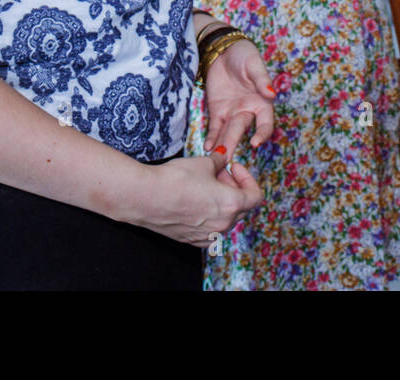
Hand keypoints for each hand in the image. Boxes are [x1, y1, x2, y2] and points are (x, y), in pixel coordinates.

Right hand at [138, 152, 261, 246]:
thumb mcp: (202, 163)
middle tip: (217, 173)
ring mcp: (206, 235)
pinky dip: (209, 215)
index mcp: (231, 204)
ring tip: (203, 185)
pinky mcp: (191, 240)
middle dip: (234, 187)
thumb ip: (218, 162)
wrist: (144, 197)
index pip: (256, 196)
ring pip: (225, 219)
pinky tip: (195, 201)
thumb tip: (223, 159)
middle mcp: (222, 224)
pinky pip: (210, 229)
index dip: (247, 178)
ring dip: (222, 201)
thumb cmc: (175, 179)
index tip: (233, 167)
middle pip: (242, 207)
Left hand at [204, 37, 275, 157]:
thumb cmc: (244, 55)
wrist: (223, 49)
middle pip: (241, 130)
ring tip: (215, 157)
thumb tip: (271, 93)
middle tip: (227, 158)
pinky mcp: (217, 110)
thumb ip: (262, 79)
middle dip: (234, 143)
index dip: (262, 133)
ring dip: (222, 145)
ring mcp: (231, 112)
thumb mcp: (254, 64)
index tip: (256, 142)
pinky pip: (215, 127)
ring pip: (227, 132)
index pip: (265, 123)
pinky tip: (208, 148)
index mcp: (262, 102)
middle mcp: (247, 111)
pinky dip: (212, 137)